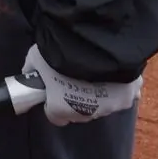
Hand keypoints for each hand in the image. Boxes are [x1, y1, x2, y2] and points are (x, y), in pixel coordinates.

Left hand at [21, 45, 140, 125]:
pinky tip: (116, 75)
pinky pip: (125, 96)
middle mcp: (85, 115)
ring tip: (96, 72)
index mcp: (60, 110)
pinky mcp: (129, 97)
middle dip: (76, 97)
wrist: (95, 41)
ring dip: (98, 93)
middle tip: (75, 76)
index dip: (53, 101)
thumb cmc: (60, 51)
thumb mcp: (36, 57)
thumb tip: (29, 73)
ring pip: (102, 105)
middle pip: (80, 112)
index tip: (55, 87)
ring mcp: (109, 107)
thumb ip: (32, 70)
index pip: (55, 116)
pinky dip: (120, 87)